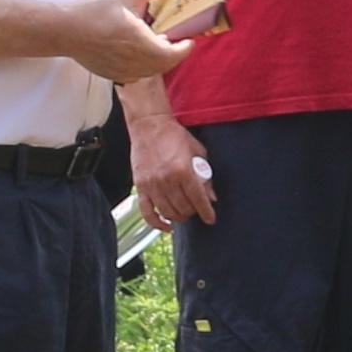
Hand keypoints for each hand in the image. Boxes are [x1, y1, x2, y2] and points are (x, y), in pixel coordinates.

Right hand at [56, 0, 196, 88]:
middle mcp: (134, 61)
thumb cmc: (92, 11)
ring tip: (157, 44)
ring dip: (158, 60)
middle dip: (173, 54)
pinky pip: (135, 75)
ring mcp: (122, 70)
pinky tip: (138, 54)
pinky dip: (143, 67)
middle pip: (163, 65)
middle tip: (176, 41)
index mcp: (141, 41)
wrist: (64, 31)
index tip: (189, 41)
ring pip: (149, 71)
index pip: (172, 54)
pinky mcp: (111, 74)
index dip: (184, 49)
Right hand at [130, 110, 216, 229]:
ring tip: (184, 212)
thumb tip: (211, 197)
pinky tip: (166, 225)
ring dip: (179, 217)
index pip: (198, 199)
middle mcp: (167, 180)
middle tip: (196, 208)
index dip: (206, 212)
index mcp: (183, 170)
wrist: (149, 126)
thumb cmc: (175, 136)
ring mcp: (152, 184)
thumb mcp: (197, 152)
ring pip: (168, 212)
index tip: (210, 219)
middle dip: (193, 212)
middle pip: (184, 208)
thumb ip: (205, 175)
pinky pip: (147, 212)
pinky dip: (157, 223)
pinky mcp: (140, 186)